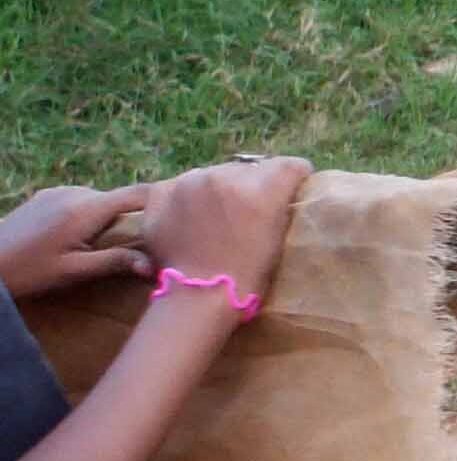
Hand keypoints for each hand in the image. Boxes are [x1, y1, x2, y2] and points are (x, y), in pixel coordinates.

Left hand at [0, 185, 155, 300]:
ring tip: (100, 244)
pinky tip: (74, 237)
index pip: (138, 193)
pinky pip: (79, 200)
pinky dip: (87, 214)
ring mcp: (58, 191)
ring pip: (99, 200)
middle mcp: (75, 193)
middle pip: (118, 199)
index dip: (164, 197)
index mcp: (86, 209)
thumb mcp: (74, 271)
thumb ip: (115, 262)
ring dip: (107, 218)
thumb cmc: (30, 272)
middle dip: (131, 217)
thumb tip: (155, 264)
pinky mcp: (45, 196)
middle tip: (140, 242)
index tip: (186, 203)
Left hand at [134, 156, 311, 308]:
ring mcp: (188, 182)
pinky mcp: (160, 192)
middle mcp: (225, 176)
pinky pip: (178, 184)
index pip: (289, 166)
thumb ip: (278, 202)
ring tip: (211, 218)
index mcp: (263, 188)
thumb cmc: (248, 273)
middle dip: (250, 185)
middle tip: (245, 213)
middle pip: (248, 169)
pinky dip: (183, 196)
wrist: (199, 295)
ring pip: (212, 174)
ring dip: (216, 190)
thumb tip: (280, 185)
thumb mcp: (278, 235)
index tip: (290, 191)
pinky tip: (184, 215)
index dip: (293, 178)